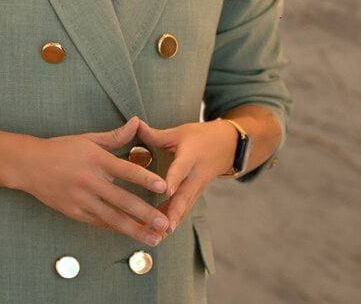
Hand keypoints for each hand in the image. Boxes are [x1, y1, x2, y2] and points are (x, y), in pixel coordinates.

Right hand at [17, 116, 173, 246]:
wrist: (28, 165)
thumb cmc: (61, 149)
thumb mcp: (88, 139)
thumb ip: (115, 136)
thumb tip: (137, 122)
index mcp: (96, 160)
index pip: (126, 170)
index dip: (145, 179)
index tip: (163, 187)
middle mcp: (90, 181)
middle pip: (122, 200)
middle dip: (146, 213)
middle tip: (165, 224)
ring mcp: (81, 199)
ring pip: (112, 218)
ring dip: (135, 229)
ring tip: (154, 238)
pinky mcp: (74, 212)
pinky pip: (99, 223)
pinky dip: (116, 229)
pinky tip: (131, 235)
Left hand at [135, 118, 237, 232]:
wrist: (228, 147)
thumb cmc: (200, 137)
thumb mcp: (179, 132)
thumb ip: (155, 134)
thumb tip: (133, 123)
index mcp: (191, 156)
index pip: (181, 169)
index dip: (174, 180)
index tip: (166, 191)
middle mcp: (196, 176)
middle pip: (185, 196)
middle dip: (175, 212)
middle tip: (164, 227)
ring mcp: (198, 189)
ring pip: (184, 209)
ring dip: (172, 223)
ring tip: (157, 237)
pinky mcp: (195, 197)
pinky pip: (183, 212)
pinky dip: (172, 223)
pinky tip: (158, 236)